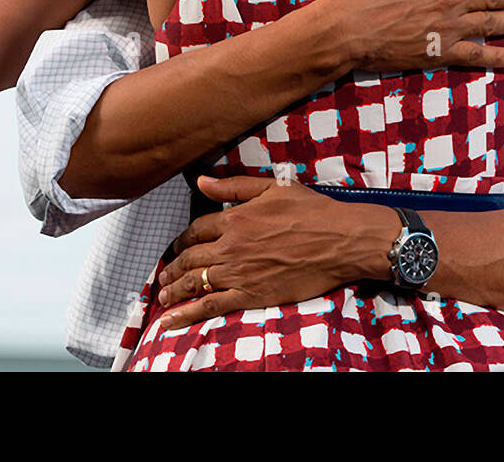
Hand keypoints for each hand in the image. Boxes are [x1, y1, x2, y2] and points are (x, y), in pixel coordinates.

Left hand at [153, 175, 397, 329]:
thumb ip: (233, 187)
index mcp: (235, 219)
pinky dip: (187, 314)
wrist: (340, 240)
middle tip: (164, 274)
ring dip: (174, 290)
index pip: (196, 230)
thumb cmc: (312, 211)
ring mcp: (239, 273)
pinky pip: (211, 307)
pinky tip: (171, 321)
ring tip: (163, 296)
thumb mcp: (272, 188)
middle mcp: (231, 246)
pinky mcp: (251, 295)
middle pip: (190, 258)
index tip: (178, 246)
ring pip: (195, 283)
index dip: (183, 239)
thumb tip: (202, 182)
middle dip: (173, 267)